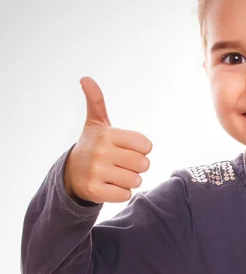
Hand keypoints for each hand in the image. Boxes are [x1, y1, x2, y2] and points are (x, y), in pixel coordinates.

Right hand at [64, 76, 152, 203]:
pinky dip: (121, 193)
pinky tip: (109, 186)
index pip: (147, 146)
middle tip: (121, 164)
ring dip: (130, 181)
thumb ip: (96, 101)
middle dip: (137, 167)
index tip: (126, 149)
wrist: (70, 173)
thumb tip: (85, 78)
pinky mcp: (94, 191)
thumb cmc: (93, 145)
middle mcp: (100, 152)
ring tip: (115, 175)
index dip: (141, 150)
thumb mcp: (96, 123)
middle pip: (144, 164)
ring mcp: (96, 172)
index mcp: (107, 134)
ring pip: (136, 181)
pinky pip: (125, 195)